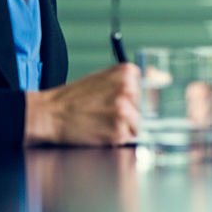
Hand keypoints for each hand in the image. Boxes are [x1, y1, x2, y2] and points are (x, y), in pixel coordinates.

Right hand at [24, 64, 140, 145]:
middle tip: (104, 112)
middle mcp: (128, 88)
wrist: (51, 114)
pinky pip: (128, 138)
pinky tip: (100, 130)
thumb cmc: (73, 98)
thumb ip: (128, 80)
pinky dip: (116, 139)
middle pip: (143, 108)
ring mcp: (124, 110)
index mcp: (127, 72)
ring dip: (122, 128)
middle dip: (128, 114)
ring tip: (101, 121)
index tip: (120, 101)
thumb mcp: (103, 78)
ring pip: (137, 125)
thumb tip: (161, 79)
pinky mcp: (119, 131)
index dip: (134, 99)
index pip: (148, 88)